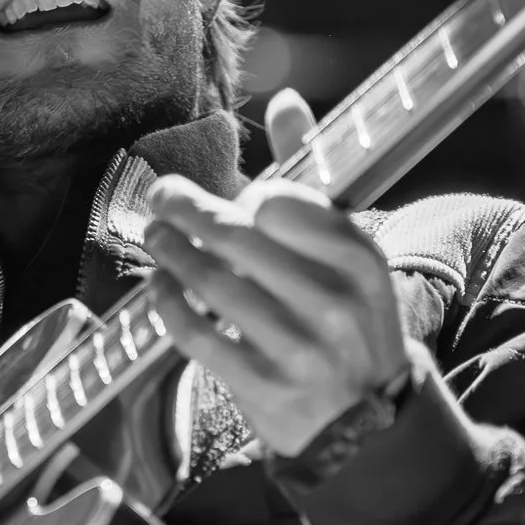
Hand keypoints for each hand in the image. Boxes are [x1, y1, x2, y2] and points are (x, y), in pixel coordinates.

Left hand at [140, 88, 411, 458]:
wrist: (368, 422)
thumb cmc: (350, 320)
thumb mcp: (351, 253)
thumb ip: (313, 181)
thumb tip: (287, 102)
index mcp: (360, 261)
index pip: (287, 205)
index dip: (251, 197)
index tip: (237, 197)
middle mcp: (333, 304)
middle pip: (238, 238)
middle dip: (188, 210)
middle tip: (163, 197)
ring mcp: (296, 349)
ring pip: (212, 283)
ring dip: (171, 252)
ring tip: (156, 235)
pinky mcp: (261, 387)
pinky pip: (197, 334)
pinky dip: (167, 304)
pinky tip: (159, 286)